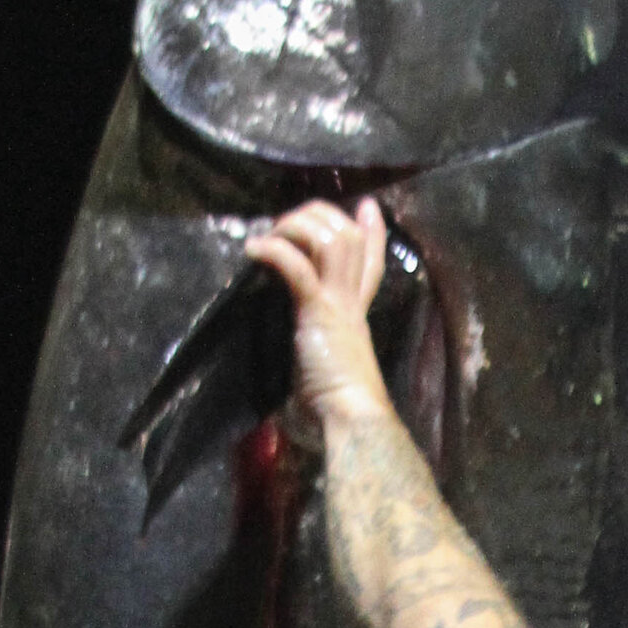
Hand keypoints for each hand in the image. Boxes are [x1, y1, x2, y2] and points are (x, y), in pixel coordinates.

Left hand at [244, 198, 391, 438]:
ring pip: (333, 239)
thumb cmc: (336, 413)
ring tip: (270, 234)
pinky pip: (299, 267)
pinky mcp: (319, 312)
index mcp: (355, 317)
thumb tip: (292, 381)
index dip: (373, 231)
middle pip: (350, 238)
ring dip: (297, 227)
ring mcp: (338, 305)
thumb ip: (313, 363)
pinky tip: (254, 249)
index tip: (367, 206)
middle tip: (287, 222)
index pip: (372, 263)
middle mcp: (351, 303)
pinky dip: (275, 251)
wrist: (351, 421)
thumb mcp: (323, 376)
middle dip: (319, 217)